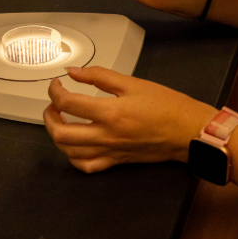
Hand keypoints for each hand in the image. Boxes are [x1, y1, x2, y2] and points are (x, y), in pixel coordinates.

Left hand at [44, 66, 216, 172]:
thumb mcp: (134, 82)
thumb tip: (75, 72)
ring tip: (60, 120)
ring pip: (69, 152)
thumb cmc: (167, 105)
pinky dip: (74, 157)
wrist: (188, 131)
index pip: (68, 103)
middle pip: (61, 133)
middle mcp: (106, 136)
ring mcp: (110, 151)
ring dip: (57, 136)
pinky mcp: (117, 160)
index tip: (57, 83)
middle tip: (53, 103)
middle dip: (48, 116)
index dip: (55, 91)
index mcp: (110, 113)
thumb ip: (101, 76)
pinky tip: (75, 144)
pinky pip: (87, 166)